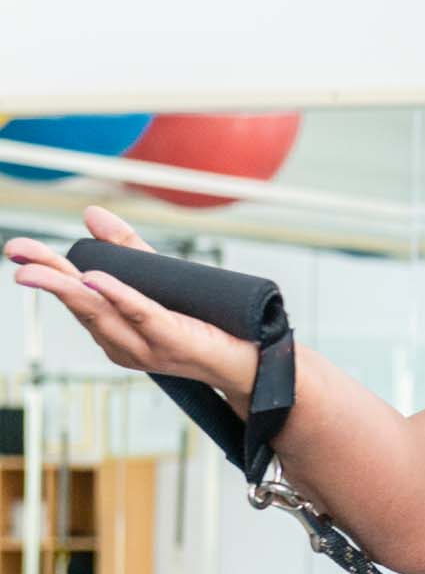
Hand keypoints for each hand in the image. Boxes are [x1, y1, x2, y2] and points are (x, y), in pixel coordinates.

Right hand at [6, 206, 256, 392]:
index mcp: (114, 329)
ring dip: (69, 289)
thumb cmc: (206, 324)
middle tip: (16, 252)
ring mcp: (146, 346)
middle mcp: (123, 344)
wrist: (252, 361)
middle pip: (80, 304)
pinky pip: (142, 315)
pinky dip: (118, 297)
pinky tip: (96, 281)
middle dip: (46, 277)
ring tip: (39, 269)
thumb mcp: (161, 280)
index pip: (74, 296)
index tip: (16, 250)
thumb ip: (128, 249)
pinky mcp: (173, 341)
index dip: (45, 271)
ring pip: (101, 313)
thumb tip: (90, 213)